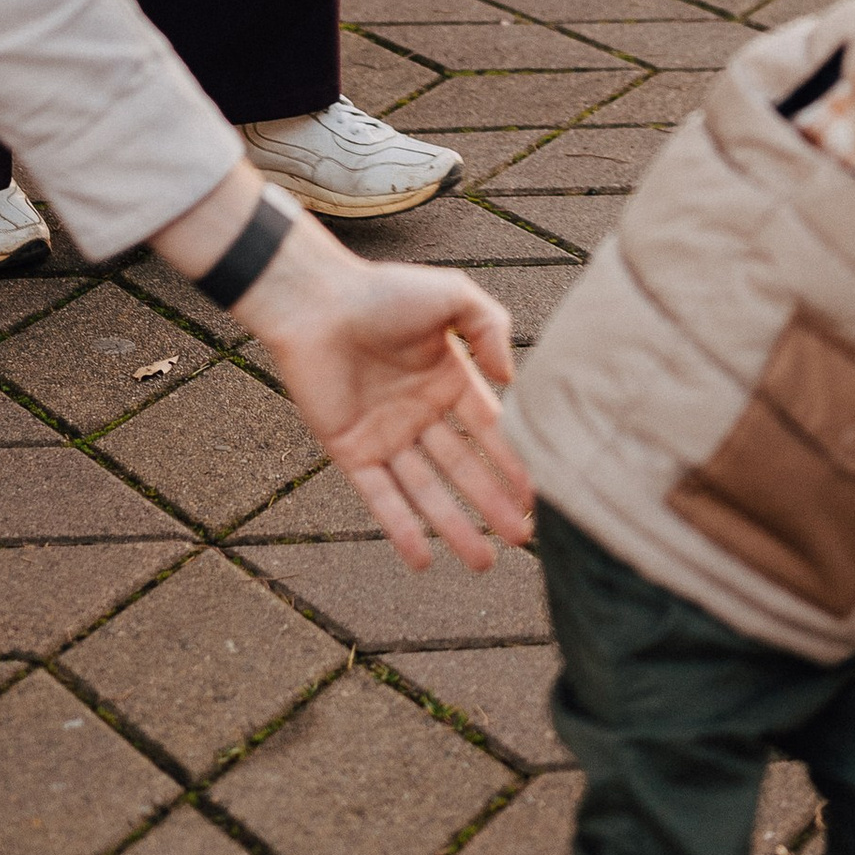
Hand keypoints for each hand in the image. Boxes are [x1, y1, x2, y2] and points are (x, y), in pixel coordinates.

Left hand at [165, 184, 531, 570]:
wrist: (315, 301)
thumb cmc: (381, 291)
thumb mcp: (452, 295)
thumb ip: (491, 328)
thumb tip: (512, 381)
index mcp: (447, 378)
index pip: (489, 429)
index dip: (514, 461)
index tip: (540, 494)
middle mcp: (419, 412)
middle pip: (463, 468)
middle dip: (493, 504)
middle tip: (524, 540)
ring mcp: (385, 435)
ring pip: (427, 491)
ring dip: (455, 527)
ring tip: (484, 562)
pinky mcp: (349, 450)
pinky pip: (380, 497)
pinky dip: (400, 529)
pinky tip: (423, 559)